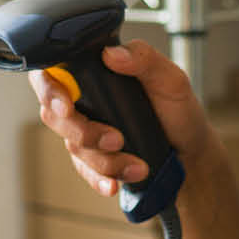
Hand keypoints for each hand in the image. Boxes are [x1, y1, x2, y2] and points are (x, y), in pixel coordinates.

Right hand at [31, 41, 217, 204]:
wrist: (190, 153)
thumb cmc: (179, 111)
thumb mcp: (171, 79)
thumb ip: (144, 58)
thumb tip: (112, 53)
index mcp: (97, 73)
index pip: (53, 73)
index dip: (49, 89)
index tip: (66, 106)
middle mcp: (85, 101)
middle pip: (55, 115)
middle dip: (82, 132)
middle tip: (116, 140)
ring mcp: (87, 131)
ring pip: (74, 147)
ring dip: (105, 160)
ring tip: (138, 166)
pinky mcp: (93, 159)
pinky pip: (84, 171)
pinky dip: (99, 180)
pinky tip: (114, 185)